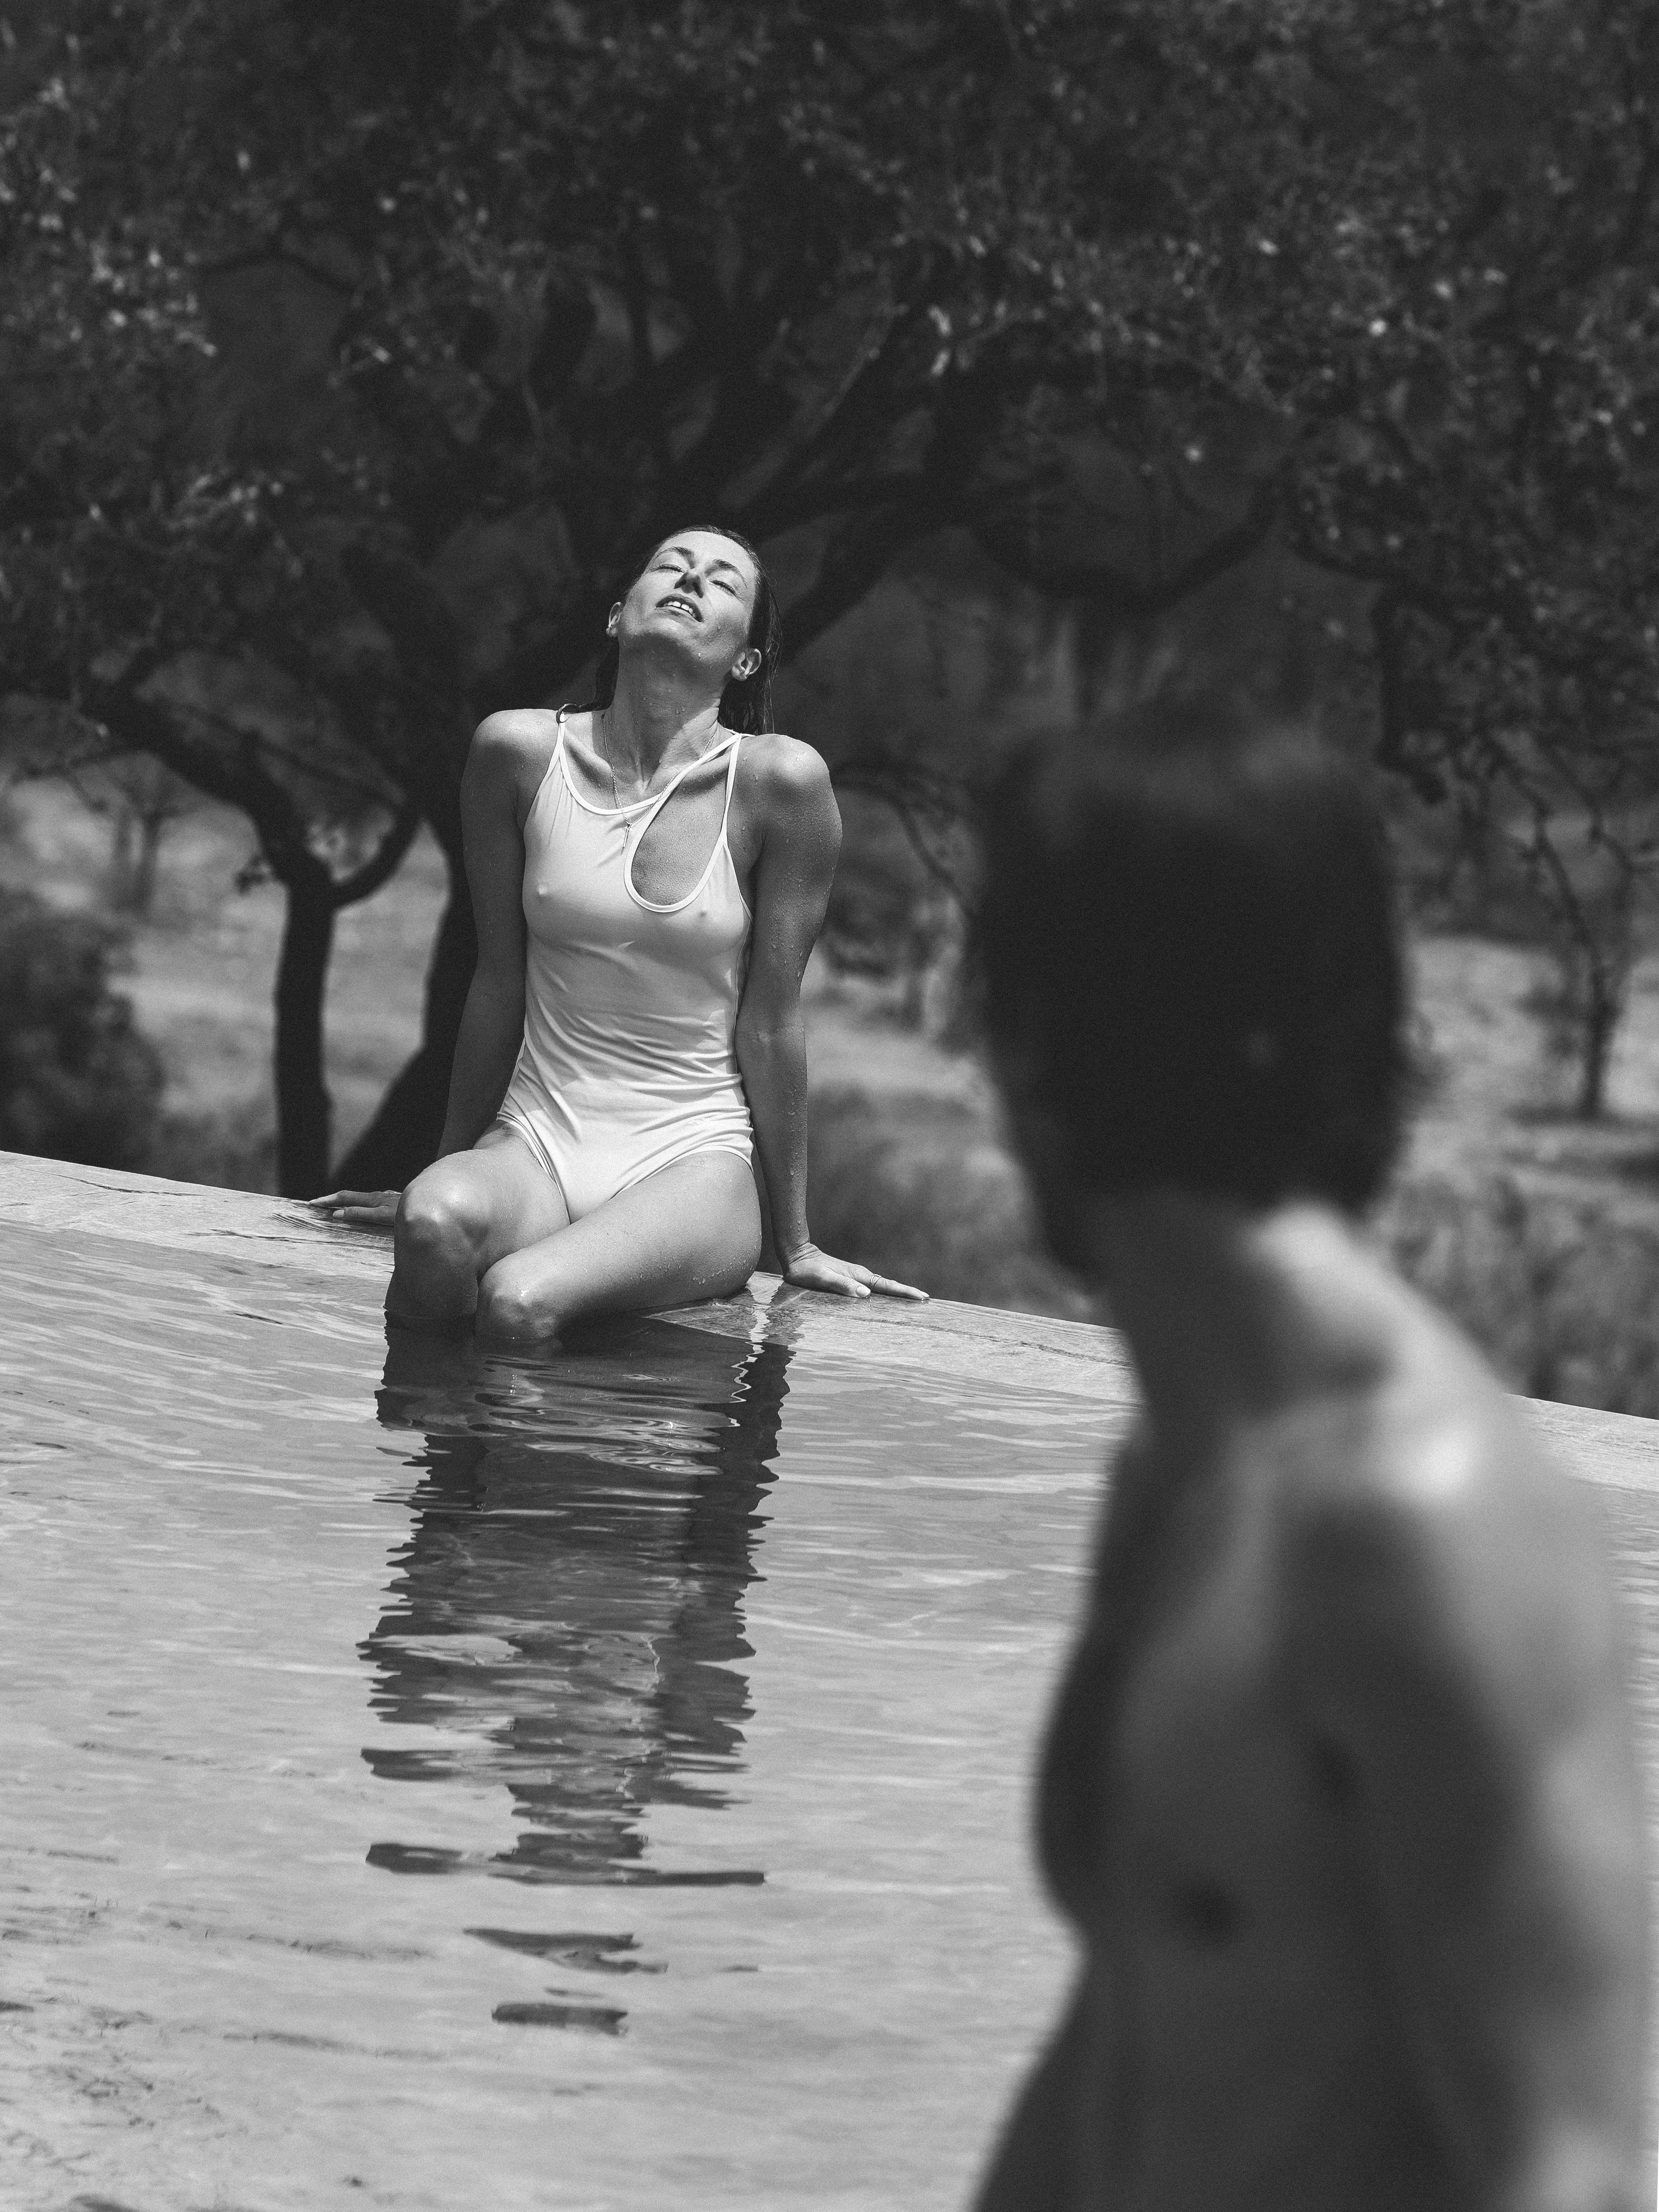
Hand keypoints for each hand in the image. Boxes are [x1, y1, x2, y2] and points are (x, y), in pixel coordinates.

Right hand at [301, 1188, 401, 1228]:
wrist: (427, 1209)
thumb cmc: (405, 1214)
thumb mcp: (380, 1217)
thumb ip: (360, 1214)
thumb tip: (337, 1213)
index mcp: (371, 1199)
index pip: (344, 1198)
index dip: (327, 1200)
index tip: (313, 1203)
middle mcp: (376, 1196)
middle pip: (349, 1196)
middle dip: (331, 1199)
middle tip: (315, 1204)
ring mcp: (383, 1199)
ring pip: (358, 1199)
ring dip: (342, 1202)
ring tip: (330, 1206)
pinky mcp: (389, 1203)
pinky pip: (366, 1203)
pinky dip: (355, 1205)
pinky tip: (357, 1209)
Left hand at [781, 1242, 927, 1301]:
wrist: (798, 1256)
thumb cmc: (807, 1270)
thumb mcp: (822, 1279)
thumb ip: (842, 1286)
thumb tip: (866, 1294)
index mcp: (858, 1276)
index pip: (886, 1286)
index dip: (905, 1292)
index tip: (922, 1297)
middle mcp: (861, 1276)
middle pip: (889, 1286)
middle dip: (907, 1293)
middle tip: (926, 1300)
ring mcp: (857, 1277)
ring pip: (883, 1286)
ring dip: (898, 1293)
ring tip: (913, 1300)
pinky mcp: (852, 1279)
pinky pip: (874, 1287)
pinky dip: (886, 1292)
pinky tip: (888, 1298)